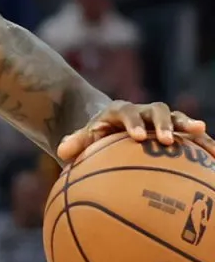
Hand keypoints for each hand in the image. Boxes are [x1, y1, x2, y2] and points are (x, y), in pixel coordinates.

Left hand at [57, 100, 214, 161]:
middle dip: (162, 123)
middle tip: (167, 138)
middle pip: (156, 110)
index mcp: (119, 111)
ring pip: (176, 117)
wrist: (112, 125)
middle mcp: (142, 111)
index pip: (125, 113)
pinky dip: (203, 140)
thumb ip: (75, 143)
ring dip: (187, 124)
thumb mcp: (84, 138)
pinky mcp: (174, 129)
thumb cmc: (97, 136)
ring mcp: (160, 119)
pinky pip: (191, 134)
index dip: (132, 123)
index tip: (137, 137)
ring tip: (201, 133)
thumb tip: (61, 151)